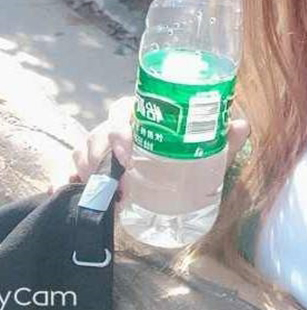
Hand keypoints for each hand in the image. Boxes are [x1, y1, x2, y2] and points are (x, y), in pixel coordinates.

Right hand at [47, 94, 250, 195]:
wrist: (174, 189)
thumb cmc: (185, 158)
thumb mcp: (204, 152)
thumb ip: (221, 138)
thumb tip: (241, 124)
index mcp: (140, 117)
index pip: (121, 110)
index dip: (119, 128)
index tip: (128, 151)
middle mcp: (116, 130)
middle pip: (97, 133)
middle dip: (101, 156)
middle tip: (121, 182)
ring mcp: (99, 151)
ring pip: (82, 152)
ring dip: (89, 173)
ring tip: (111, 198)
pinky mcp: (89, 173)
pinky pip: (69, 173)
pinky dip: (63, 182)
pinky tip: (62, 192)